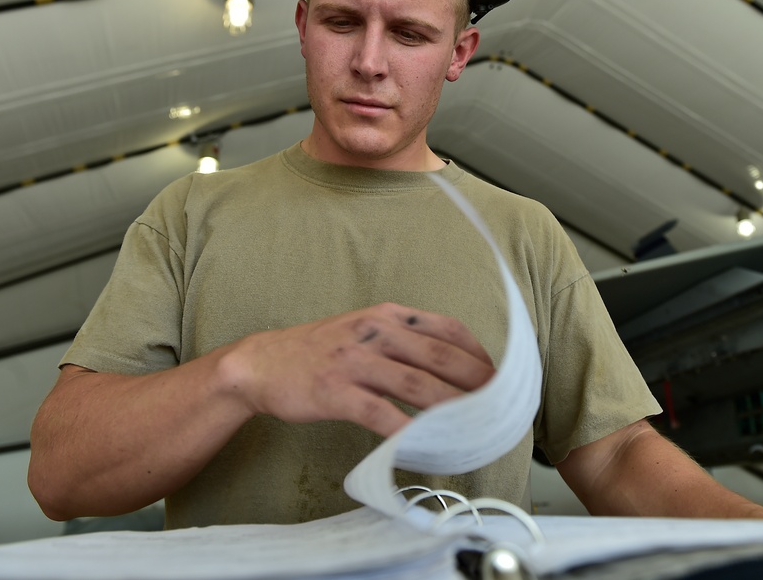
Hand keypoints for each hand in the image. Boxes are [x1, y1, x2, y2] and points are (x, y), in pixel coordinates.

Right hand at [224, 302, 495, 437]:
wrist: (260, 363)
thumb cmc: (319, 351)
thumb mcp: (365, 330)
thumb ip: (404, 340)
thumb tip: (451, 364)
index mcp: (388, 315)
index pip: (447, 329)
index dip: (479, 353)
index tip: (500, 375)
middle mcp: (375, 332)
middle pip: (440, 356)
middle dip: (477, 382)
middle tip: (502, 405)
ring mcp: (354, 361)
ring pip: (416, 385)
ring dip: (452, 409)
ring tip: (476, 428)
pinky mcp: (335, 392)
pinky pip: (380, 414)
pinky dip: (406, 431)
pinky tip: (424, 446)